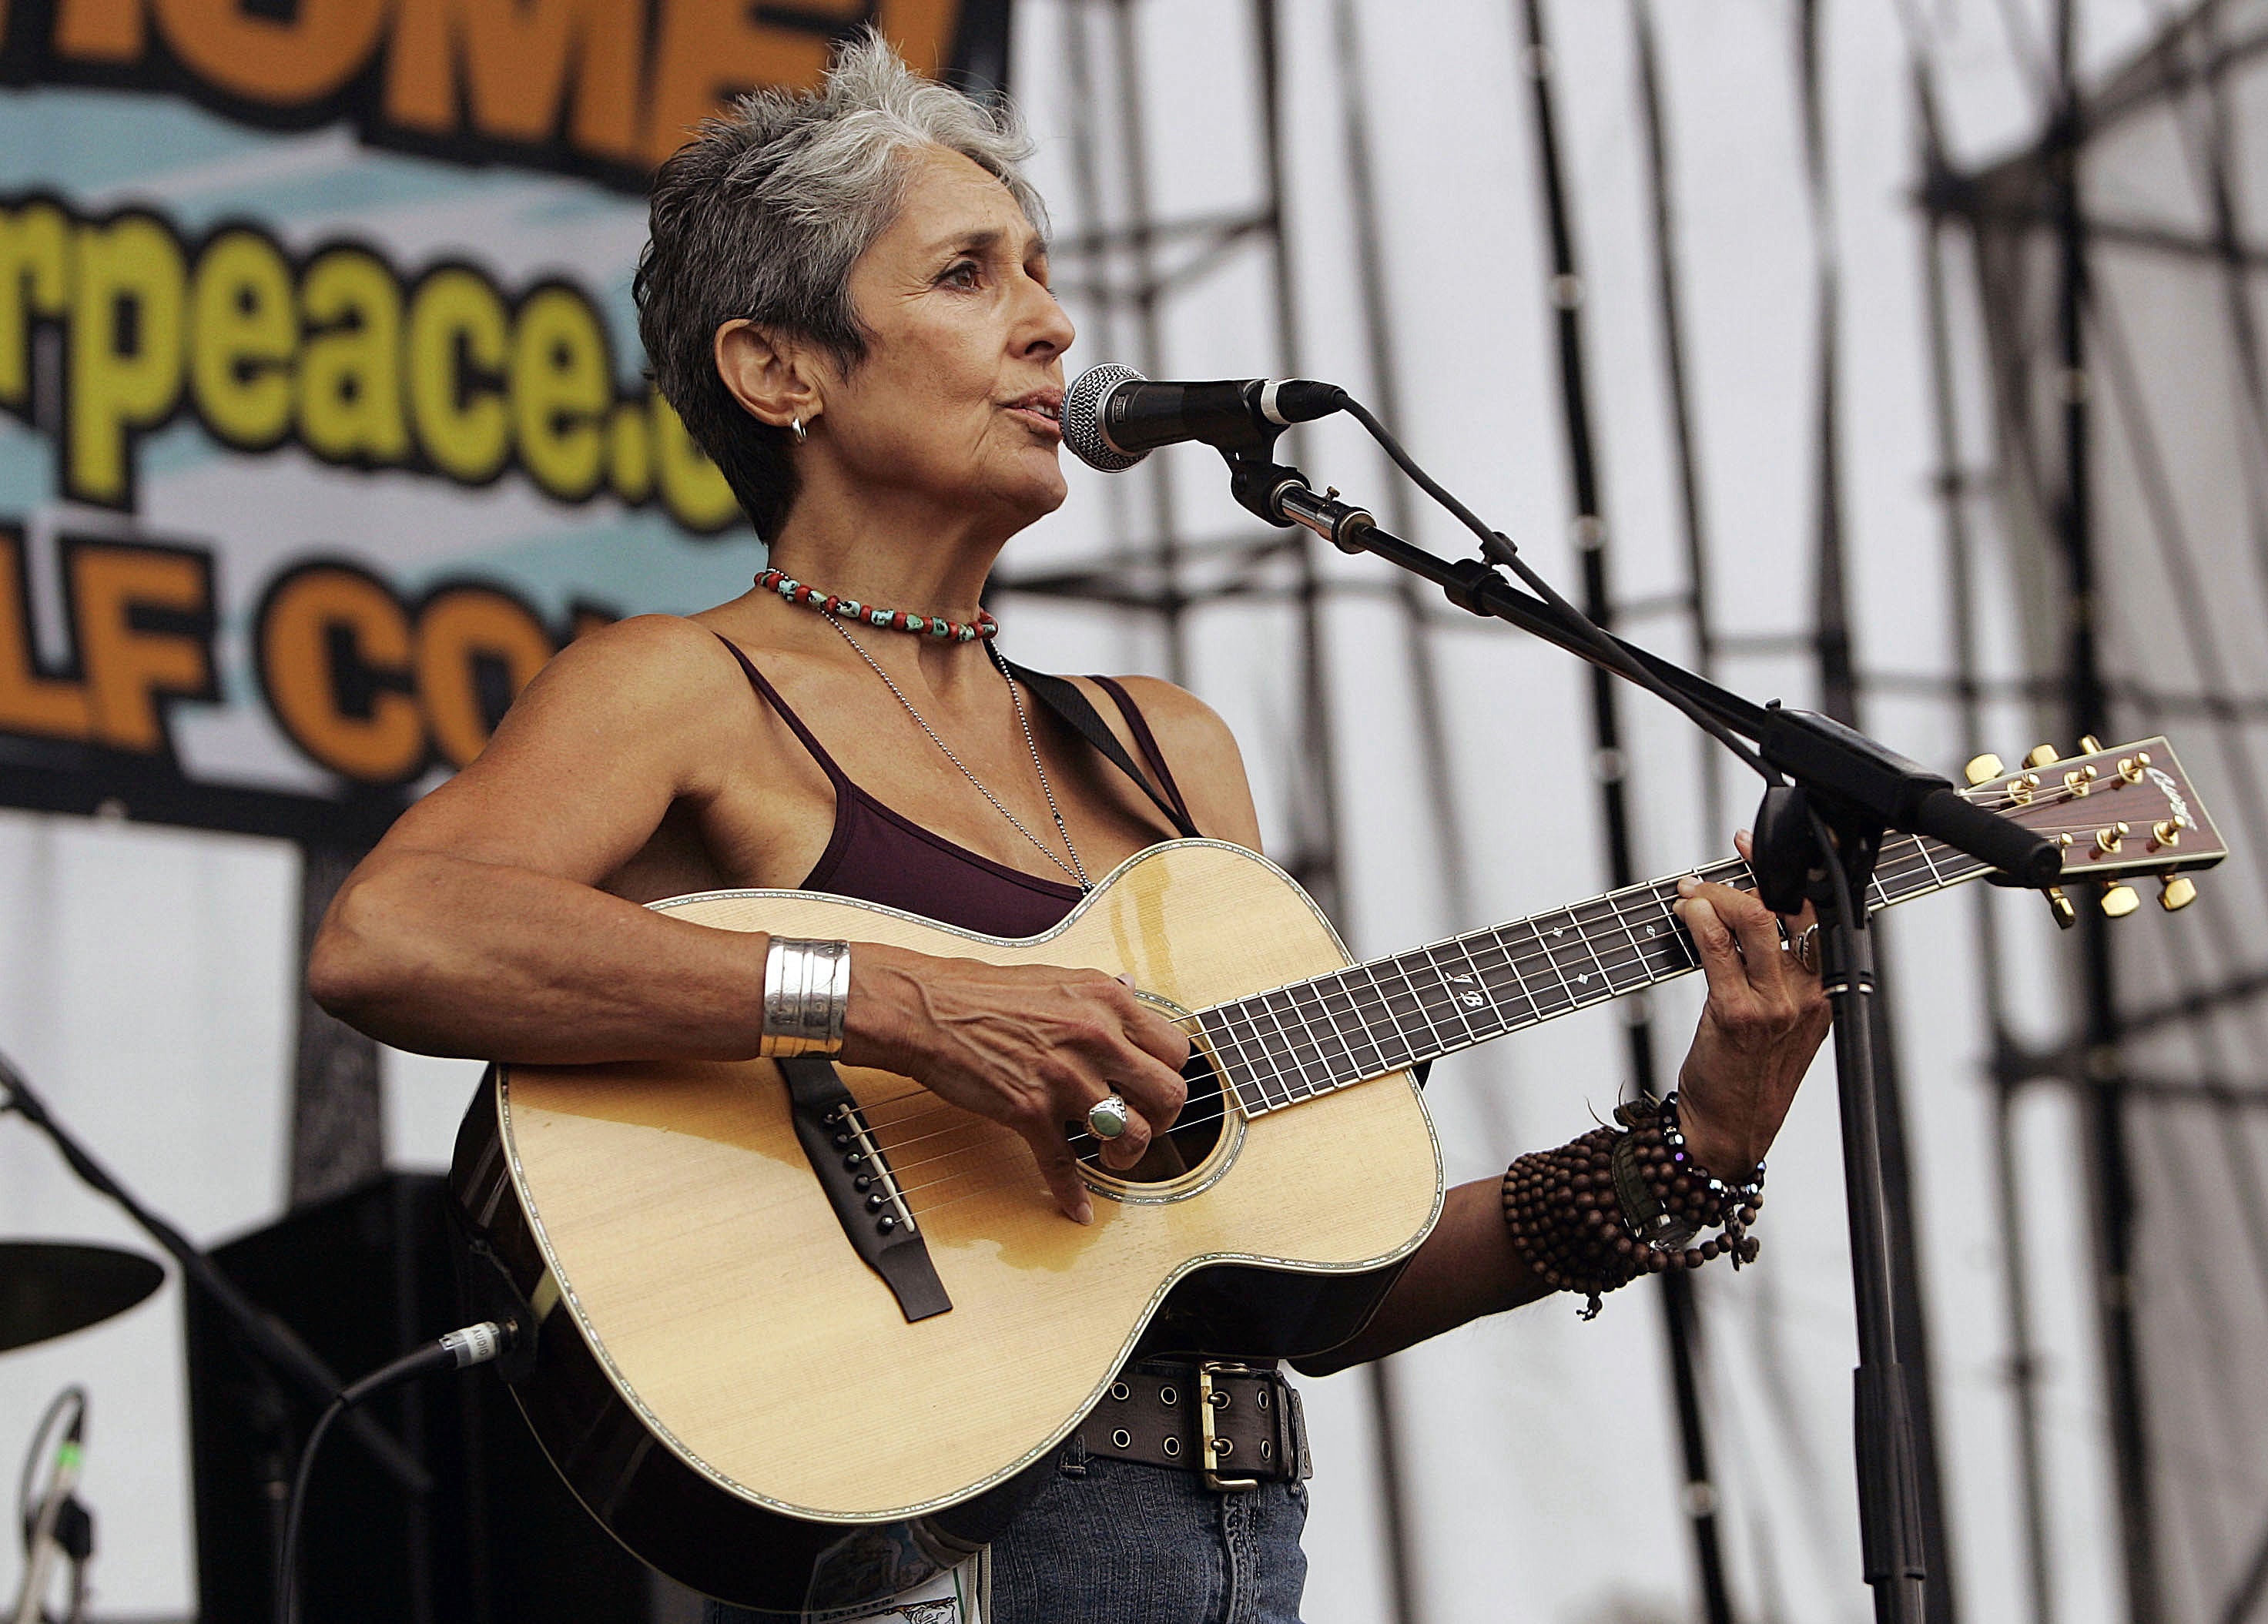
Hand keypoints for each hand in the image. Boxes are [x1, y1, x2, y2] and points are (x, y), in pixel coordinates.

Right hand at [840, 945, 1190, 1222]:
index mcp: (1108, 1002)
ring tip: (1112, 1155)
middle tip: (1143, 1125)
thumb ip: (1102, 991)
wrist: (928, 1009)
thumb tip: (1132, 989)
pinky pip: (1063, 1165)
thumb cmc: (986, 992)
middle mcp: (1095, 1038)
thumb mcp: (1060, 977)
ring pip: (1130, 1134)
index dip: (1171, 1075)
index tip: (1154, 1088)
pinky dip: (1072, 1194)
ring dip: (1126, 1156)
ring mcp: (1064, 1078)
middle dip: (1163, 1121)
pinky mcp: (1029, 1111)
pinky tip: (1077, 1208)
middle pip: (1168, 1095)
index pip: (1176, 1049)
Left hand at [1669, 831, 1831, 1177]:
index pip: (1814, 917)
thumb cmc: (1748, 1075)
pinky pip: (1720, 951)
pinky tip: (1686, 915)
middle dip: (1742, 880)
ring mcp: (1775, 1006)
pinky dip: (1700, 921)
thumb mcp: (1780, 1023)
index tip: (1753, 849)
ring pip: (1755, 922)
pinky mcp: (1738, 1016)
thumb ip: (1774, 975)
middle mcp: (1806, 996)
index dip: (1784, 874)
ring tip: (1689, 896)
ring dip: (1715, 897)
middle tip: (1705, 878)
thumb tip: (1742, 917)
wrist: (1729, 1128)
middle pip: (1786, 910)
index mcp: (1824, 993)